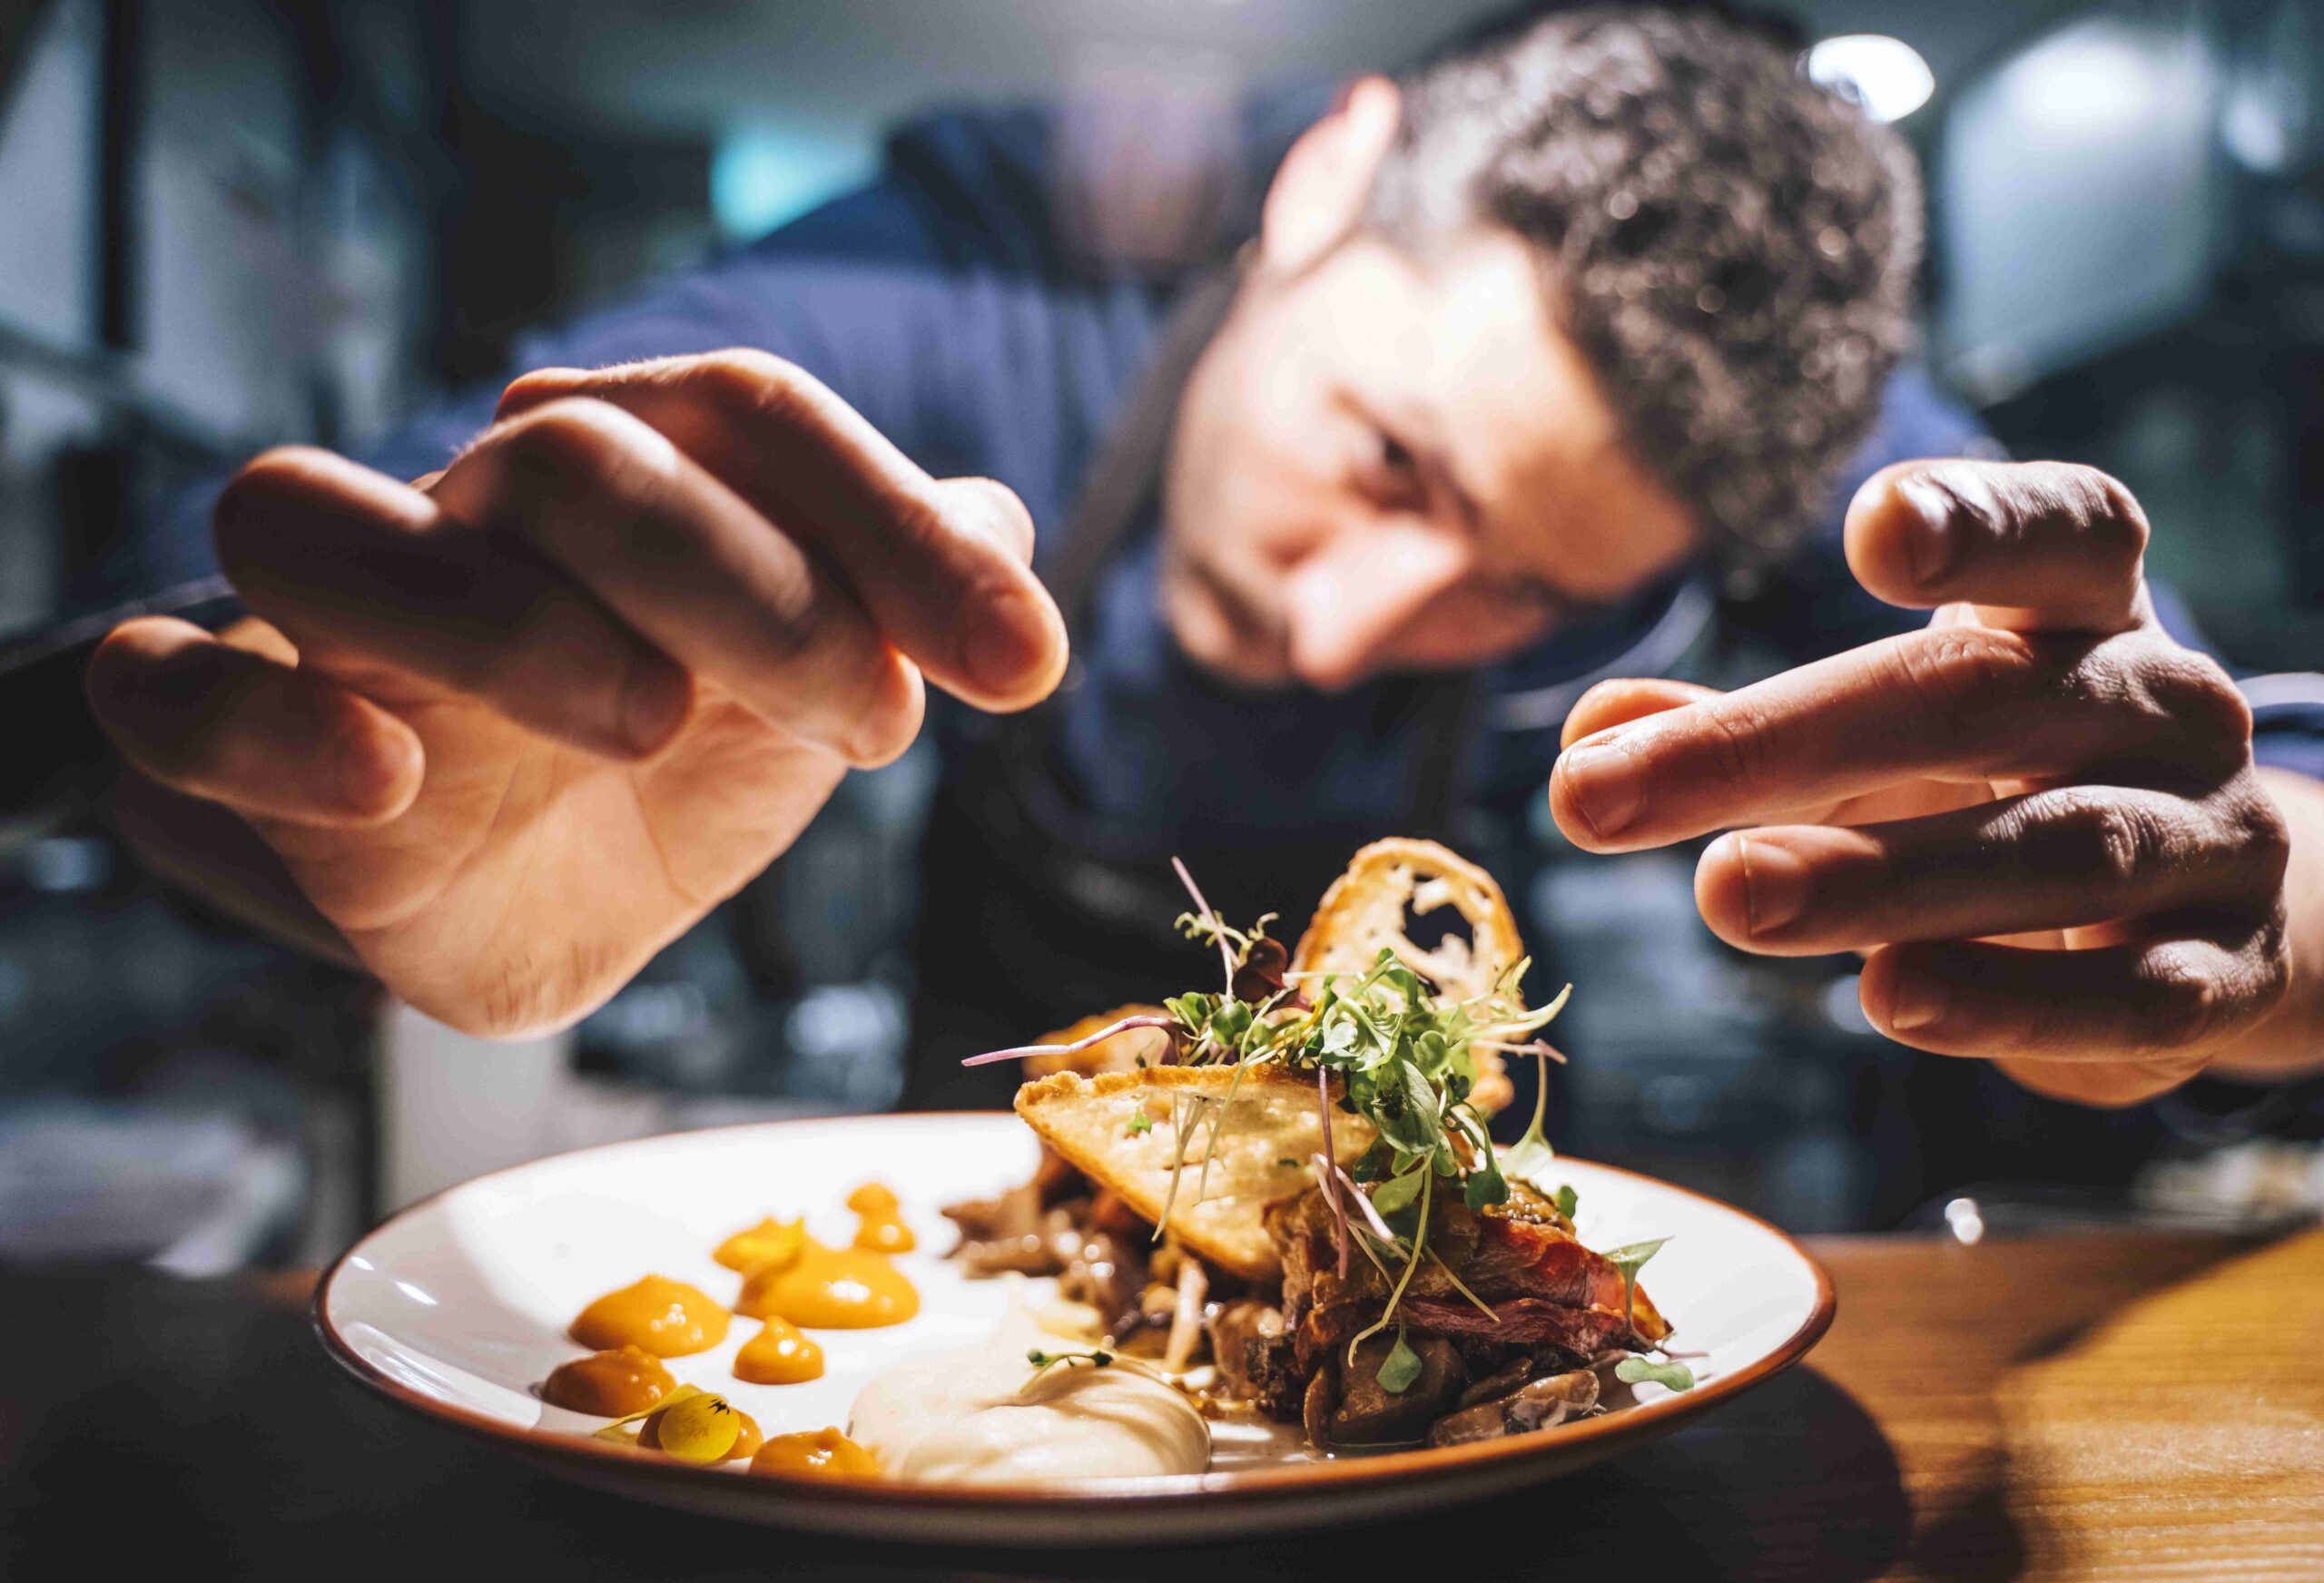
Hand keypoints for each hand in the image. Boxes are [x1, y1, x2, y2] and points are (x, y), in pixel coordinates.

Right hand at [86, 351, 1067, 1036]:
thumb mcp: (806, 700)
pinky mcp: (239, 754)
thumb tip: (1005, 515)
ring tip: (646, 725)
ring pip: (309, 518)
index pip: (748, 415)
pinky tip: (385, 781)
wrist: (521, 903)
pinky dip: (254, 723)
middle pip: (571, 452)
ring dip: (498, 616)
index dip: (898, 525)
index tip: (1025, 665)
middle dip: (753, 584)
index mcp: (630, 474)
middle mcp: (474, 517)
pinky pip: (162, 693)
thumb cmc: (667, 769)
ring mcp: (335, 629)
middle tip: (875, 726)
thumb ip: (895, 602)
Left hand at [1550, 460, 2308, 1106]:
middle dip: (1782, 743)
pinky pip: (2125, 993)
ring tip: (1724, 897)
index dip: (1981, 521)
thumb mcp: (1879, 741)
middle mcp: (2162, 706)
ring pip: (2051, 849)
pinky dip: (2004, 1000)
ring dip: (1874, 876)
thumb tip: (1593, 735)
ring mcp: (2210, 839)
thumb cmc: (2000, 792)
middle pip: (1983, 700)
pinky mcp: (2222, 974)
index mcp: (2083, 615)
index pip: (2065, 533)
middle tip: (1606, 797)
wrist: (2197, 923)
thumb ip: (1743, 734)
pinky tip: (1889, 998)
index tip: (1871, 528)